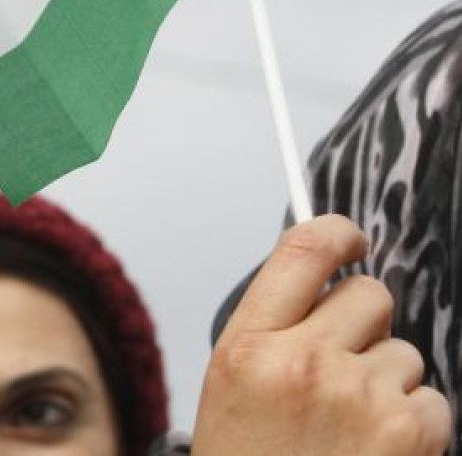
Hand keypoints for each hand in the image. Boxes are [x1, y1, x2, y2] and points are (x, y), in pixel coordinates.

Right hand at [191, 215, 450, 454]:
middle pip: (369, 294)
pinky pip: (433, 399)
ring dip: (389, 383)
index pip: (303, 250)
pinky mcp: (408, 432)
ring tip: (352, 429)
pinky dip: (415, 425)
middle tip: (344, 366)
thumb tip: (325, 284)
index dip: (337, 232)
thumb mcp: (233, 389)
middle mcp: (303, 362)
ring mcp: (358, 396)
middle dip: (366, 324)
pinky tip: (377, 452)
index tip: (351, 240)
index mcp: (248, 348)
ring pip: (405, 352)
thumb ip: (274, 330)